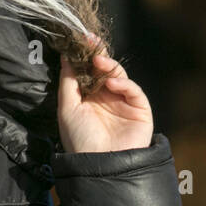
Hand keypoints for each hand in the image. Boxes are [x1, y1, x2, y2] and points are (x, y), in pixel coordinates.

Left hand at [58, 35, 153, 153]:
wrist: (99, 164)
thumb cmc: (79, 139)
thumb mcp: (67, 108)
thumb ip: (68, 82)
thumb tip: (65, 57)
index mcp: (87, 98)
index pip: (87, 71)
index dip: (84, 56)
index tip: (79, 40)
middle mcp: (105, 98)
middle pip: (103, 70)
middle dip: (97, 55)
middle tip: (91, 41)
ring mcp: (123, 103)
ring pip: (119, 76)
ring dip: (109, 66)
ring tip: (98, 61)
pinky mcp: (139, 109)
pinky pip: (134, 91)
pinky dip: (124, 83)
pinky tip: (111, 83)